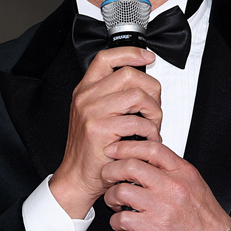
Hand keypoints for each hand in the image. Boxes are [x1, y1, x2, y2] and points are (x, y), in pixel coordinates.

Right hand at [49, 48, 161, 218]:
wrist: (77, 177)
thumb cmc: (90, 150)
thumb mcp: (93, 116)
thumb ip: (111, 97)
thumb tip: (141, 84)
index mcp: (85, 90)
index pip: (106, 58)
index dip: (130, 53)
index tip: (147, 57)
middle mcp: (86, 98)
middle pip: (130, 74)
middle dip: (151, 90)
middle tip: (153, 108)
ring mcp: (92, 113)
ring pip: (137, 96)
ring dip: (153, 112)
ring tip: (152, 126)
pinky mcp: (101, 129)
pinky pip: (138, 122)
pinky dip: (151, 132)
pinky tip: (148, 140)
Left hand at [101, 140, 230, 230]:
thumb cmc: (206, 217)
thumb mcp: (194, 183)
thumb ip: (172, 170)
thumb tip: (147, 160)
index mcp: (182, 172)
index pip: (151, 148)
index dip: (127, 146)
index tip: (114, 150)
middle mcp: (172, 186)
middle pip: (130, 166)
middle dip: (111, 170)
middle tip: (107, 177)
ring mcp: (162, 206)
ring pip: (122, 191)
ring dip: (111, 197)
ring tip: (115, 203)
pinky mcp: (155, 228)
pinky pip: (123, 219)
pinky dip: (116, 222)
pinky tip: (122, 223)